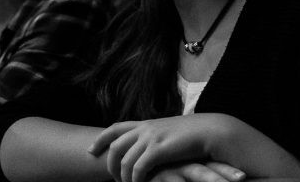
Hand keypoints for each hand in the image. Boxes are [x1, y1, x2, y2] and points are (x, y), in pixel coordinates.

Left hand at [88, 114, 227, 181]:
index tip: (90, 150)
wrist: (209, 131)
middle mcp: (144, 128)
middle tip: (111, 179)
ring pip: (124, 160)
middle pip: (114, 145)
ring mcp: (150, 138)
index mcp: (145, 123)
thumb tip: (143, 148)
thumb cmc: (190, 135)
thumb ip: (152, 138)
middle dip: (109, 164)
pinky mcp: (158, 149)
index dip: (100, 138)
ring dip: (122, 177)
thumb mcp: (166, 133)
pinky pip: (138, 168)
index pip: (115, 128)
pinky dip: (135, 180)